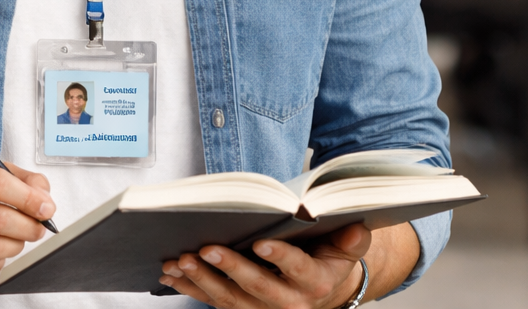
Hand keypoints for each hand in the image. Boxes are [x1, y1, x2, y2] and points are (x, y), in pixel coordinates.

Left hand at [158, 222, 368, 308]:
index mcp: (315, 283)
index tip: (261, 243)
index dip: (280, 257)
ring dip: (203, 280)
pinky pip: (213, 302)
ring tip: (181, 260)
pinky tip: (171, 274)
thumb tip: (356, 226)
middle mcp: (289, 304)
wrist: (320, 293)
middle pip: (257, 288)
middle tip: (207, 249)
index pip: (298, 269)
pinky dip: (190, 289)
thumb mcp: (346, 248)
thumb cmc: (328, 260)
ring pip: (230, 299)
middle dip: (231, 268)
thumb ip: (352, 238)